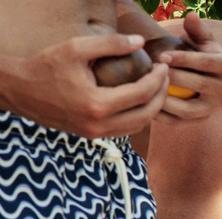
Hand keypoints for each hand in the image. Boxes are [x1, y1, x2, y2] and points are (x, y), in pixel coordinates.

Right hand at [0, 33, 168, 137]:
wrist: (19, 90)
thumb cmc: (46, 66)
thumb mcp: (75, 48)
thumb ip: (110, 43)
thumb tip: (140, 42)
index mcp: (97, 105)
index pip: (142, 94)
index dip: (158, 79)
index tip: (162, 66)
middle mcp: (99, 125)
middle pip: (147, 114)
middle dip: (161, 95)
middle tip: (164, 78)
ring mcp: (95, 134)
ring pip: (137, 126)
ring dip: (152, 108)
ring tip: (155, 88)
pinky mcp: (91, 136)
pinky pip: (124, 129)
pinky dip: (137, 116)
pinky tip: (138, 99)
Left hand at [155, 13, 221, 121]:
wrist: (200, 74)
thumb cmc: (196, 51)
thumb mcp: (199, 38)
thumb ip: (196, 28)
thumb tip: (191, 17)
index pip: (207, 63)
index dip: (184, 58)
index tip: (162, 55)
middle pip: (201, 85)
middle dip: (175, 77)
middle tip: (154, 70)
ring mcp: (214, 107)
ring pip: (190, 108)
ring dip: (167, 98)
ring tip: (149, 87)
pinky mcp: (200, 119)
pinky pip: (179, 121)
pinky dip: (161, 114)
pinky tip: (146, 102)